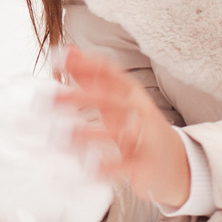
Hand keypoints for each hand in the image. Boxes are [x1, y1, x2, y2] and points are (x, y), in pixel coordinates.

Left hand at [59, 46, 190, 209]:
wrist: (175, 160)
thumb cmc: (136, 125)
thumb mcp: (116, 100)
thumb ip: (90, 77)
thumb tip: (66, 51)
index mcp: (129, 92)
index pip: (108, 71)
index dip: (83, 64)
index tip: (55, 59)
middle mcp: (138, 109)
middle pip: (108, 99)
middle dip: (77, 97)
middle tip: (46, 100)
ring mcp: (144, 136)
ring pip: (116, 132)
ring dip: (87, 134)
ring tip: (60, 137)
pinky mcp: (145, 163)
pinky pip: (124, 165)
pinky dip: (105, 168)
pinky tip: (87, 170)